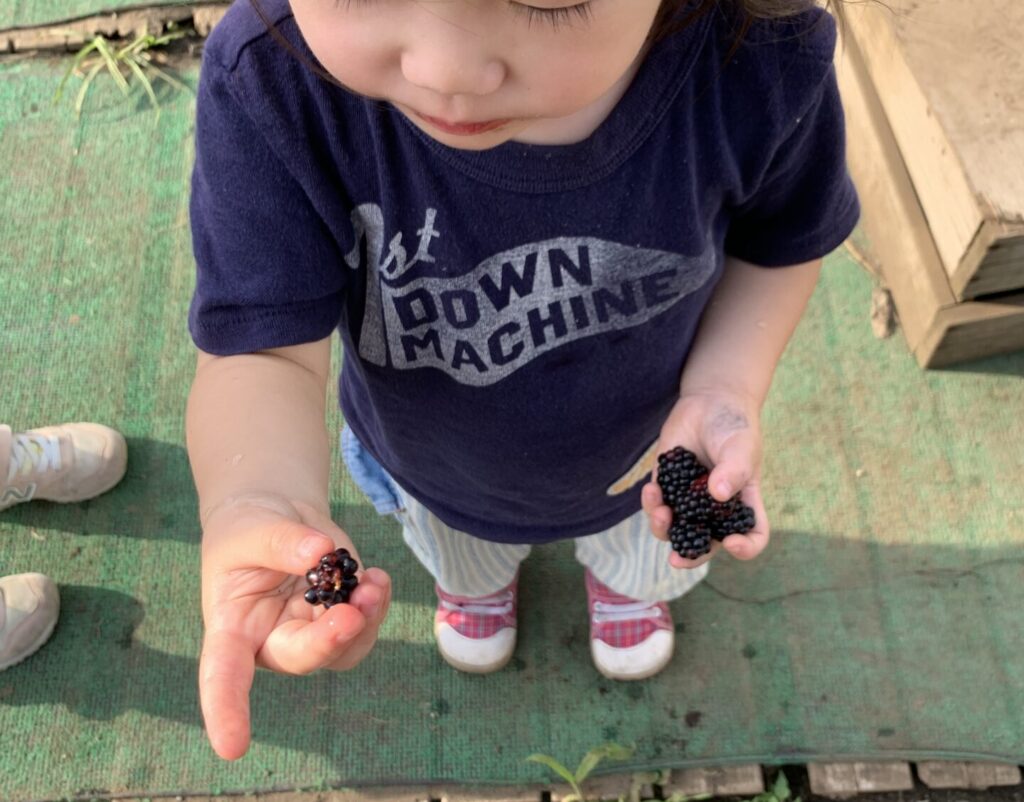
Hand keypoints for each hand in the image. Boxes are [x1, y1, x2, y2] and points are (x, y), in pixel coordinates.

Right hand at [198, 495, 390, 759]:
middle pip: (300, 658)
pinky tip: (378, 578)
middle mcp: (271, 640)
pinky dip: (378, 604)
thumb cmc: (248, 528)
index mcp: (232, 627)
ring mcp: (310, 631)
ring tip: (372, 584)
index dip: (227, 711)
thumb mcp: (252, 526)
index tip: (233, 748)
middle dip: (329, 641)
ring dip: (366, 621)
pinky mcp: (341, 615)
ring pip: (343, 650)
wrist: (276, 515)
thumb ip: (282, 541)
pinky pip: (366, 625)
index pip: (223, 675)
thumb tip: (320, 553)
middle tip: (351, 612)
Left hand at [640, 390, 769, 568]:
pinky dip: (651, 503)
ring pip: (674, 529)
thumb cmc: (734, 426)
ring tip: (661, 511)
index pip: (752, 536)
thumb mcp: (741, 446)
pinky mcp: (667, 486)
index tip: (732, 543)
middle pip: (705, 543)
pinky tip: (651, 488)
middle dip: (689, 556)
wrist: (709, 402)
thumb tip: (717, 494)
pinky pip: (657, 505)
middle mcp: (715, 509)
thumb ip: (733, 469)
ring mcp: (689, 500)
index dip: (745, 547)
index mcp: (743, 504)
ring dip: (664, 528)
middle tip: (676, 560)